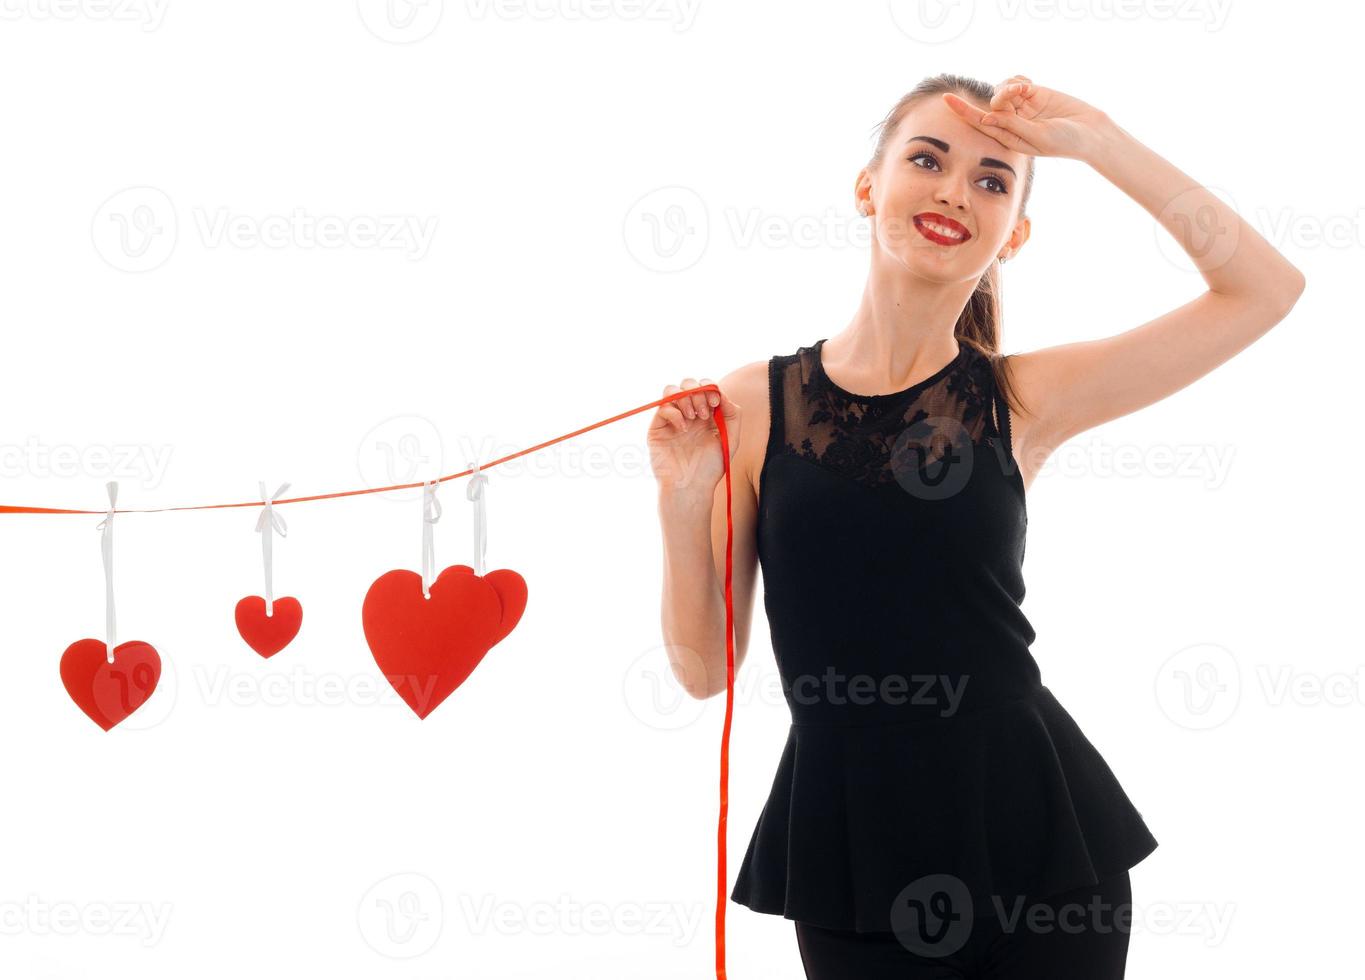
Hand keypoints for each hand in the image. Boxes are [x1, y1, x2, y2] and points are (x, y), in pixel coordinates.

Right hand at [648, 378, 741, 494]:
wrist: (691, 487)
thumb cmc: (711, 468)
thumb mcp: (731, 439)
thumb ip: (732, 414)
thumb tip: (721, 394)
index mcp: (706, 414)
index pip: (705, 387)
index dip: (711, 388)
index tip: (716, 403)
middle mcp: (688, 414)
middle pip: (688, 383)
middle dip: (698, 393)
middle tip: (704, 414)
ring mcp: (672, 420)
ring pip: (672, 390)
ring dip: (685, 398)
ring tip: (693, 418)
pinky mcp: (658, 428)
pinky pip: (662, 407)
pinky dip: (674, 412)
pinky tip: (683, 428)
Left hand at [942, 75, 1111, 160]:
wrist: (1090, 131)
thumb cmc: (1065, 141)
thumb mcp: (1037, 137)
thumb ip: (1012, 126)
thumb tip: (985, 118)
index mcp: (1007, 138)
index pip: (980, 122)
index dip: (963, 111)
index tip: (947, 99)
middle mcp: (1011, 122)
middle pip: (991, 103)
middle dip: (1001, 95)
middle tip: (1019, 92)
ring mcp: (1022, 108)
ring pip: (1001, 89)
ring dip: (1011, 85)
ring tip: (1027, 88)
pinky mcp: (1033, 94)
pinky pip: (1015, 81)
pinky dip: (1019, 80)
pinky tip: (1031, 85)